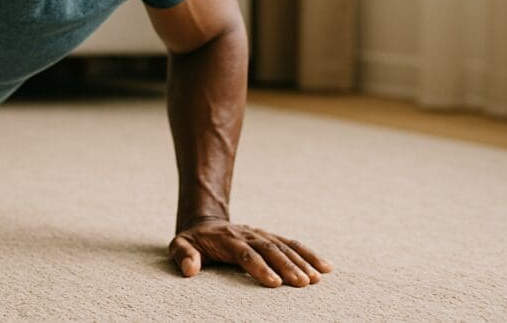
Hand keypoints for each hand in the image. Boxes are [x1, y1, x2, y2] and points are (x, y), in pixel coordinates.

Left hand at [168, 217, 332, 286]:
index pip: (245, 254)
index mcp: (227, 239)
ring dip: (302, 261)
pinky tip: (326, 267)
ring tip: (317, 278)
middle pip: (270, 250)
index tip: (274, 283)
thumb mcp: (180, 245)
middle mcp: (248, 235)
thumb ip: (183, 255)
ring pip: (284, 246)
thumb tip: (190, 270)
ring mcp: (261, 235)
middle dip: (287, 266)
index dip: (259, 268)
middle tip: (302, 283)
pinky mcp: (271, 237)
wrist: (205, 222)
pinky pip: (292, 244)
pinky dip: (310, 254)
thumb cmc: (193, 241)